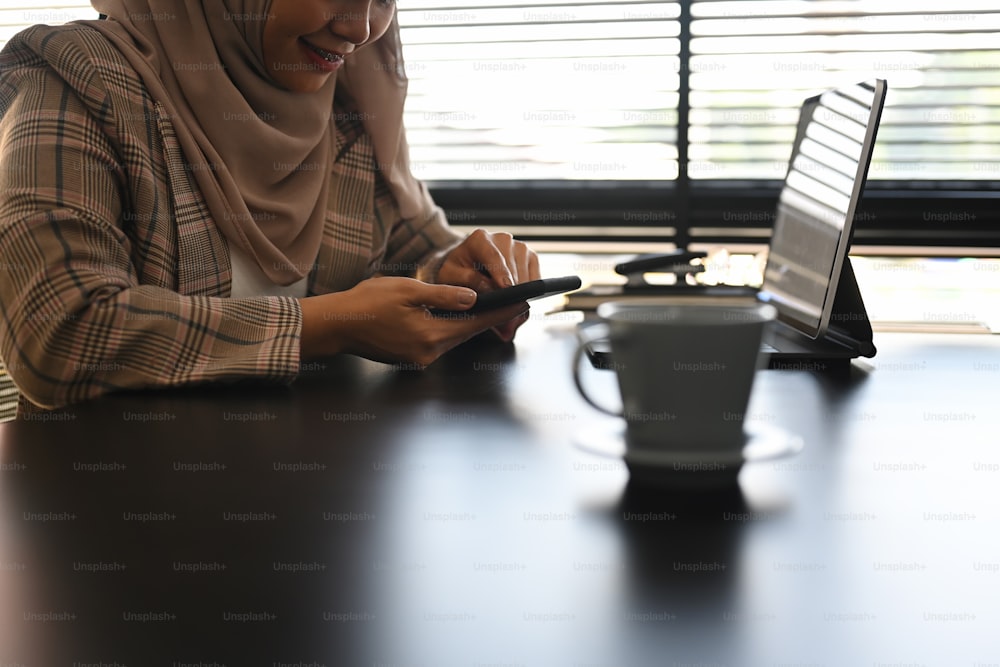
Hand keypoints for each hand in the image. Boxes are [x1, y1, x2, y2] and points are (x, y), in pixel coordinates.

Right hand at [298, 276, 528, 364]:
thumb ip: (443, 296)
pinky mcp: (410, 357)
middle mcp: (428, 353)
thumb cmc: (366, 303)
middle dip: (491, 317)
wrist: (335, 324)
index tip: (521, 302)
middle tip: (515, 302)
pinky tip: (461, 316)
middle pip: (467, 333)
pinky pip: (439, 341)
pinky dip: (452, 328)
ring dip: (471, 323)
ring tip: (494, 306)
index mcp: (430, 336)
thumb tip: (473, 297)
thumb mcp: (408, 290)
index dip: (500, 311)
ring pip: (454, 338)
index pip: (475, 323)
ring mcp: (419, 358)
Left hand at [434, 229, 540, 341]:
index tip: (507, 289)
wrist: (466, 267)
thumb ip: (469, 283)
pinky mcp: (531, 257)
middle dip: (511, 294)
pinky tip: (518, 305)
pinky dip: (529, 295)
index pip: (493, 256)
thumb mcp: (452, 278)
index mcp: (480, 239)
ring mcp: (519, 247)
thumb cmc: (458, 273)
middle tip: (507, 319)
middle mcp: (502, 239)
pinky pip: (535, 280)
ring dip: (520, 298)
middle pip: (512, 268)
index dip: (501, 273)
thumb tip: (490, 290)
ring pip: (525, 275)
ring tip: (510, 318)